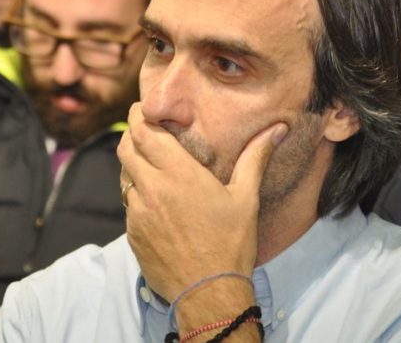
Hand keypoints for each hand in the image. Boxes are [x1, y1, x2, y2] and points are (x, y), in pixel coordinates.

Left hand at [118, 102, 287, 301]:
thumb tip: (276, 129)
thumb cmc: (231, 244)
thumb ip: (255, 158)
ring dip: (133, 166)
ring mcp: (138, 213)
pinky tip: (154, 201)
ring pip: (124, 177)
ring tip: (150, 164)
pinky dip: (136, 195)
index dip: (140, 116)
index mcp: (178, 174)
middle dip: (132, 134)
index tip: (144, 109)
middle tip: (144, 129)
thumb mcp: (246, 198)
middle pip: (126, 148)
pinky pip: (128, 205)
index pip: (144, 132)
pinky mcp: (132, 234)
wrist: (208, 292)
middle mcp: (152, 189)